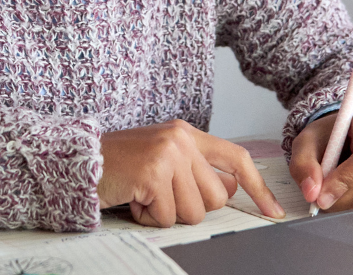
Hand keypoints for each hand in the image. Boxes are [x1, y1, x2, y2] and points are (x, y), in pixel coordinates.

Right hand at [97, 119, 284, 226]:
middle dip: (191, 207)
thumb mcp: (163, 159)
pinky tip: (134, 200)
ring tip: (145, 196)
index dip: (257, 188)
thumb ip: (195, 169)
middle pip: (217, 198)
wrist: (78, 161)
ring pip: (195, 212)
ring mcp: (168, 155)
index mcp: (187, 133)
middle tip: (162, 195)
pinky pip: (168, 217)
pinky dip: (149, 218)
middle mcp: (181, 139)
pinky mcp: (154, 174)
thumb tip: (229, 191)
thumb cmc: (120, 166)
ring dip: (167, 214)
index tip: (274, 210)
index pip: (236, 159)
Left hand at [289, 107, 352, 212]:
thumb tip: (312, 192)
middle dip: (340, 198)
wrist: (345, 136)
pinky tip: (347, 186)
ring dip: (345, 201)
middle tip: (317, 198)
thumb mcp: (307, 140)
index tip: (321, 195)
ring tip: (332, 183)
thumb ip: (303, 163)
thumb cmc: (329, 135)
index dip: (344, 180)